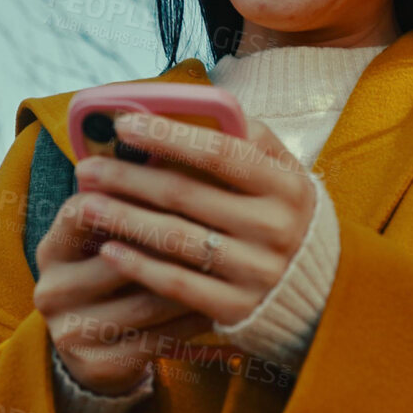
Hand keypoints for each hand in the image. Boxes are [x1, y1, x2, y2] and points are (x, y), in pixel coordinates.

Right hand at [34, 183, 212, 395]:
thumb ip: (130, 199)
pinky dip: (192, 319)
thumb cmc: (116, 275)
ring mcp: (71, 332)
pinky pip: (158, 338)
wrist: (100, 352)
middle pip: (119, 257)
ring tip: (231, 262)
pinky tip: (221, 303)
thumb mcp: (109, 238)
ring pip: (146, 300)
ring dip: (192, 281)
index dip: (128, 192)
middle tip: (223, 219)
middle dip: (171, 239)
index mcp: (51, 248)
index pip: (82, 209)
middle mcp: (52, 289)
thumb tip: (182, 143)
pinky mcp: (99, 366)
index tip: (180, 178)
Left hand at [71, 111, 317, 327]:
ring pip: (175, 239)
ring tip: (86, 204)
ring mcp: (256, 271)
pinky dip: (139, 265)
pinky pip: (177, 284)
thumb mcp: (288, 180)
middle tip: (87, 168)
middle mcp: (274, 228)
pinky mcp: (238, 309)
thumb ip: (251, 145)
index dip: (168, 135)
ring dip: (123, 219)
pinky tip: (108, 249)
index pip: (219, 152)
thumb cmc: (291, 223)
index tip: (124, 123)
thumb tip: (202, 104)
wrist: (327, 299)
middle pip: (186, 195)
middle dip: (129, 178)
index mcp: (286, 185)